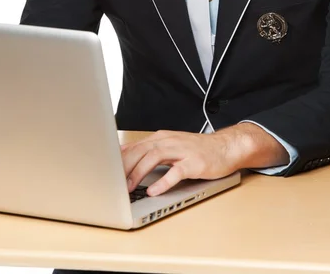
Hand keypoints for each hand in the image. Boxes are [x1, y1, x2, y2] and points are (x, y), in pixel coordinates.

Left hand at [121, 122, 288, 195]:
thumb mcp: (170, 147)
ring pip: (154, 158)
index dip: (117, 159)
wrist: (225, 147)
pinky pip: (175, 172)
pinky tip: (153, 191)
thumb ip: (149, 152)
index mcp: (161, 138)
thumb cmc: (196, 150)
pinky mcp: (194, 163)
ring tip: (128, 187)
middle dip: (123, 166)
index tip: (104, 171)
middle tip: (110, 182)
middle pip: (140, 150)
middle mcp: (169, 141)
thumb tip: (125, 158)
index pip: (134, 147)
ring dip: (138, 172)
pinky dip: (162, 182)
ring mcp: (182, 151)